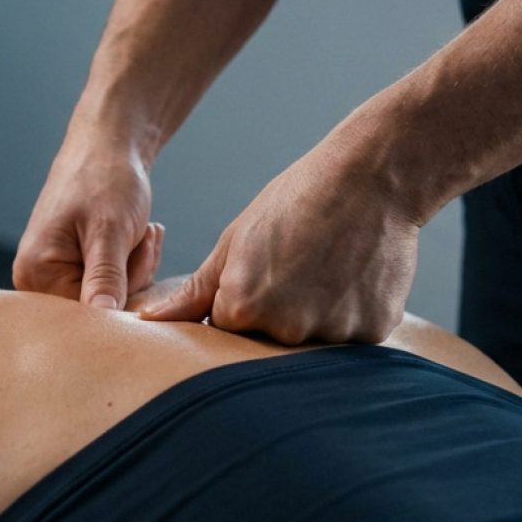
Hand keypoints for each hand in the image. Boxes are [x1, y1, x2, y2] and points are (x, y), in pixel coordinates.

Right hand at [14, 141, 163, 308]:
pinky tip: (137, 235)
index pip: (87, 314)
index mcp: (35, 273)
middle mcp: (37, 281)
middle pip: (99, 309)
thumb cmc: (104, 179)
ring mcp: (55, 276)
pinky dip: (133, 263)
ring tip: (141, 230)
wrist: (107, 147)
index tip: (137, 247)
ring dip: (137, 267)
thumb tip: (102, 322)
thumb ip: (105, 278)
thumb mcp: (109, 231)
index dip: (124, 290)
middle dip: (132, 276)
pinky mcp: (74, 269)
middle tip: (143, 235)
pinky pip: (113, 285)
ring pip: (112, 298)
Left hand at [139, 142, 420, 343]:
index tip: (259, 274)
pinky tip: (351, 274)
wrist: (370, 178)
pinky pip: (351, 334)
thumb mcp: (235, 242)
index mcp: (241, 307)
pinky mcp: (373, 331)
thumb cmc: (294, 202)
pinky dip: (349, 310)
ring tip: (324, 266)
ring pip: (312, 342)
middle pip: (268, 343)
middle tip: (295, 268)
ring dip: (315, 314)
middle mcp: (286, 330)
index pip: (226, 331)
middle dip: (276, 315)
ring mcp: (333, 333)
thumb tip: (148, 320)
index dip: (239, 304)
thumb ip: (194, 293)